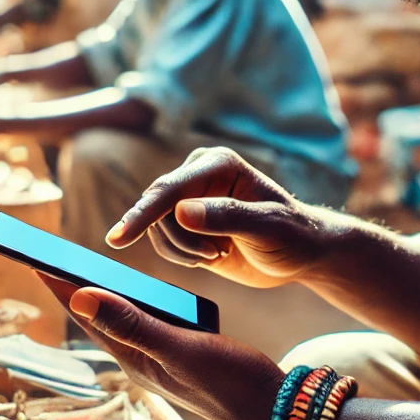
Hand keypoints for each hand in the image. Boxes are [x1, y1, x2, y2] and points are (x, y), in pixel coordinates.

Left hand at [38, 274, 282, 419]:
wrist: (273, 408)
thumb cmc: (232, 382)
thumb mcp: (182, 350)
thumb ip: (134, 325)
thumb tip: (81, 296)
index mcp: (135, 357)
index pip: (87, 314)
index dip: (60, 285)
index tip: (34, 258)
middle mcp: (141, 357)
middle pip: (98, 314)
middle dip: (72, 286)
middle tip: (48, 255)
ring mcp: (160, 355)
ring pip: (120, 317)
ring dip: (100, 292)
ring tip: (78, 267)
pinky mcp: (180, 349)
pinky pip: (145, 320)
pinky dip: (133, 299)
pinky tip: (136, 289)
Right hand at [106, 147, 330, 288]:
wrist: (302, 253)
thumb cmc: (293, 234)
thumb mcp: (267, 227)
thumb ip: (227, 216)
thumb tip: (180, 211)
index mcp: (217, 163)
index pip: (169, 189)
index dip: (142, 214)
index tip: (118, 238)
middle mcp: (197, 175)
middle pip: (157, 209)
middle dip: (180, 241)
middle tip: (215, 256)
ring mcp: (189, 199)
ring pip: (156, 229)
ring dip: (183, 251)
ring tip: (220, 254)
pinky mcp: (186, 223)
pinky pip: (163, 242)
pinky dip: (182, 257)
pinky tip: (213, 256)